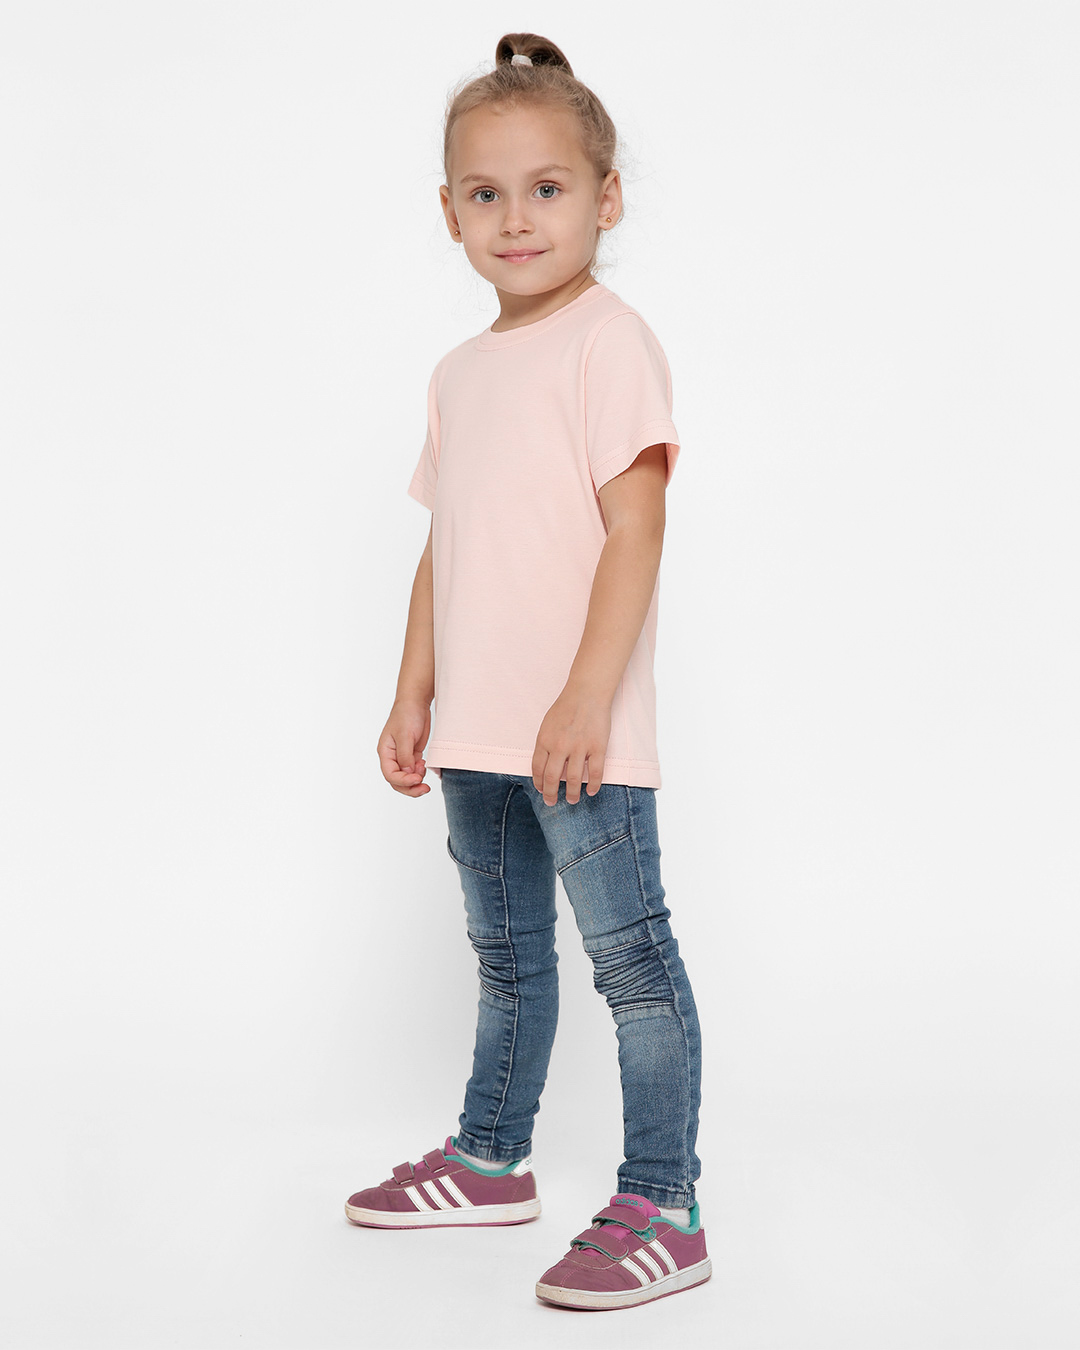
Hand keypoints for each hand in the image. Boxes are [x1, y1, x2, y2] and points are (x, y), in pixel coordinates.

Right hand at [377, 699, 432, 795]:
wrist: (416, 703)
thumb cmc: (406, 715)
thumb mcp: (405, 735)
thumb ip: (405, 756)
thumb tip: (408, 772)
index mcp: (385, 752)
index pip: (390, 775)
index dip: (403, 781)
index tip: (417, 779)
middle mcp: (392, 757)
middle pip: (397, 781)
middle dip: (410, 787)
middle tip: (424, 788)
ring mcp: (402, 757)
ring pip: (407, 778)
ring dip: (417, 781)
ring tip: (424, 770)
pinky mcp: (412, 755)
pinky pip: (414, 771)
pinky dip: (420, 772)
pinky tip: (425, 765)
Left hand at [531, 686, 610, 805]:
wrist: (587, 693)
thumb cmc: (566, 706)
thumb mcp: (547, 724)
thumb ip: (545, 744)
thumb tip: (545, 765)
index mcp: (545, 740)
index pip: (537, 768)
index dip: (538, 782)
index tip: (541, 790)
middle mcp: (560, 746)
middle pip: (552, 778)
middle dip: (550, 794)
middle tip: (551, 802)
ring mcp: (579, 747)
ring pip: (573, 779)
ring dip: (572, 793)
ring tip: (572, 800)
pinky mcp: (597, 747)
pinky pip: (595, 772)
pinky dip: (593, 785)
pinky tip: (591, 791)